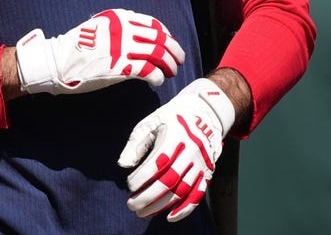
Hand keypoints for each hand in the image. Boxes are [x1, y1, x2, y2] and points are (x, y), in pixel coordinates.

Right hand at [14, 9, 184, 94]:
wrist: (57, 61)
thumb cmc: (76, 47)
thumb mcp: (99, 28)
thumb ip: (119, 29)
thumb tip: (140, 37)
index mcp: (119, 18)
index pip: (153, 24)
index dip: (166, 36)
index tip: (170, 45)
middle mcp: (123, 29)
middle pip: (160, 38)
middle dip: (174, 50)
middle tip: (179, 60)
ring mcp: (122, 48)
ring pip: (158, 54)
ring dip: (169, 64)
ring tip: (170, 72)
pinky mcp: (119, 67)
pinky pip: (148, 71)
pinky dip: (157, 77)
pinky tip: (157, 81)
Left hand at [118, 77, 234, 221]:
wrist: (203, 114)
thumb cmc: (170, 119)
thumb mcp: (150, 123)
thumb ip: (135, 144)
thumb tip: (123, 165)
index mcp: (175, 137)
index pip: (158, 163)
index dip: (142, 178)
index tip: (129, 184)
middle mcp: (191, 152)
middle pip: (170, 181)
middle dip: (148, 197)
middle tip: (131, 205)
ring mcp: (201, 164)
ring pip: (182, 191)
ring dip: (162, 206)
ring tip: (143, 213)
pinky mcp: (207, 173)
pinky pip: (198, 195)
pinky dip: (185, 209)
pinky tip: (170, 217)